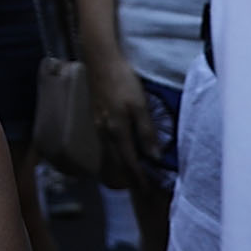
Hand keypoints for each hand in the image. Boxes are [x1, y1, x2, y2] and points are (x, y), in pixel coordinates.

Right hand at [87, 51, 158, 191]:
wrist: (100, 59)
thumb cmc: (123, 80)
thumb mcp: (139, 105)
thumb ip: (146, 131)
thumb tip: (154, 157)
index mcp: (117, 131)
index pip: (129, 163)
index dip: (139, 178)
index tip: (147, 191)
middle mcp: (105, 132)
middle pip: (117, 162)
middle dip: (129, 178)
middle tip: (141, 189)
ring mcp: (98, 124)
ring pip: (110, 154)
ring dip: (121, 167)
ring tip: (132, 175)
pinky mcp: (96, 116)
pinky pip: (105, 144)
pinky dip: (115, 154)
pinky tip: (120, 152)